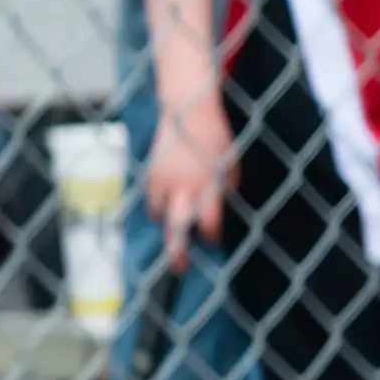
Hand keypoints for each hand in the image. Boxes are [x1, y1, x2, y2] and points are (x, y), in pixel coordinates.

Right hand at [146, 94, 233, 272]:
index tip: (211, 238)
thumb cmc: (215, 139)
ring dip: (167, 220)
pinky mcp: (150, 174)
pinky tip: (168, 194)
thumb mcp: (229, 166)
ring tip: (174, 214)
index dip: (211, 236)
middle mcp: (184, 187)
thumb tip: (217, 212)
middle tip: (179, 270)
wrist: (188, 109)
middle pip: (177, 230)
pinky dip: (158, 202)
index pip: (209, 225)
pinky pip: (151, 199)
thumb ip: (224, 191)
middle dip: (177, 253)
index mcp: (208, 186)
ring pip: (159, 216)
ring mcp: (164, 181)